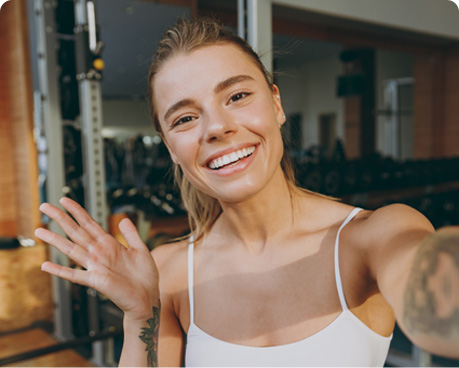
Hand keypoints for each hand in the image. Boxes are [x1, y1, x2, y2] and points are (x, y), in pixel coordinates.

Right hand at [36, 197, 158, 320]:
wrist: (147, 298)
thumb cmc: (144, 277)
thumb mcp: (141, 250)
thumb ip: (131, 234)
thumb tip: (123, 218)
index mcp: (110, 244)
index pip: (89, 224)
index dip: (77, 211)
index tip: (65, 200)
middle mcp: (99, 253)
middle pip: (76, 232)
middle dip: (61, 218)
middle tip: (44, 206)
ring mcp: (96, 266)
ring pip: (71, 249)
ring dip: (55, 240)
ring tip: (39, 230)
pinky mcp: (97, 281)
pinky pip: (75, 275)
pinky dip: (60, 271)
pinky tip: (46, 266)